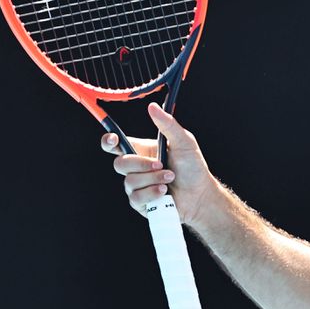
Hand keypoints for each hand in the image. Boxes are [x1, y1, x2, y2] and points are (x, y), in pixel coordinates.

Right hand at [101, 103, 214, 224]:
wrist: (200, 194)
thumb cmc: (193, 167)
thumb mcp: (184, 142)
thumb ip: (168, 125)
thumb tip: (152, 106)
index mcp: (143, 150)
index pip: (117, 144)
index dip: (109, 141)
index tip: (113, 139)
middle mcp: (136, 167)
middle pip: (120, 163)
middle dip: (141, 165)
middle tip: (162, 165)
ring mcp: (136, 185)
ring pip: (129, 181)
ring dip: (153, 179)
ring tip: (170, 179)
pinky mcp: (140, 202)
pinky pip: (136, 198)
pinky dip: (152, 193)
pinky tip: (164, 192)